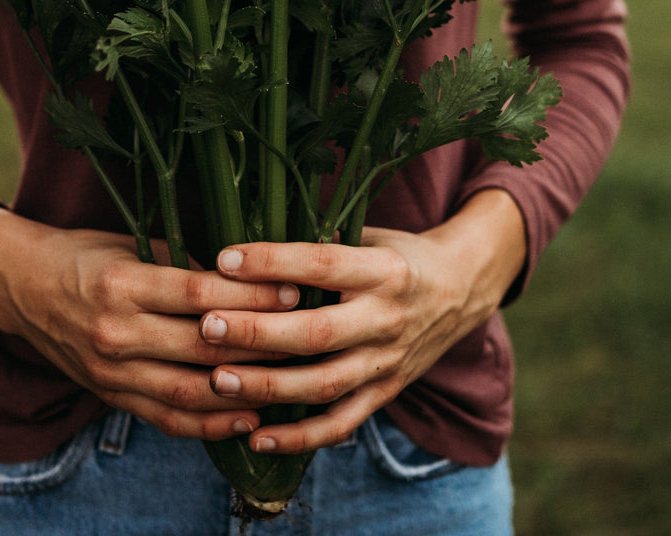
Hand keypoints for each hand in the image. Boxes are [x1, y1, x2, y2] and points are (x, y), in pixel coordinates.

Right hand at [0, 199, 299, 440]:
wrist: (22, 287)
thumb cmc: (85, 255)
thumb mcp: (131, 244)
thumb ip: (184, 263)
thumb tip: (247, 277)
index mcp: (122, 283)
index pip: (199, 293)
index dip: (250, 294)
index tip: (293, 288)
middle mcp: (116, 332)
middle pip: (202, 345)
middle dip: (261, 341)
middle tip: (307, 335)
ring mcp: (112, 371)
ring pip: (190, 390)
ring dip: (244, 390)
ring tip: (289, 383)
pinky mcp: (111, 396)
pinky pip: (168, 419)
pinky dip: (210, 424)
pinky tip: (247, 418)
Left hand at [198, 189, 526, 452]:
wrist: (462, 287)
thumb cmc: (398, 252)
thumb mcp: (370, 233)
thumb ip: (321, 240)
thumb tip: (250, 236)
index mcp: (383, 269)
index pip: (321, 265)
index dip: (273, 263)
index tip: (225, 259)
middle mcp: (387, 318)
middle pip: (318, 333)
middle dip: (258, 332)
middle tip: (207, 325)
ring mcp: (387, 362)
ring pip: (324, 385)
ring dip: (268, 388)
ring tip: (216, 380)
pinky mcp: (385, 393)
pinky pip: (339, 424)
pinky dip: (298, 438)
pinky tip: (255, 438)